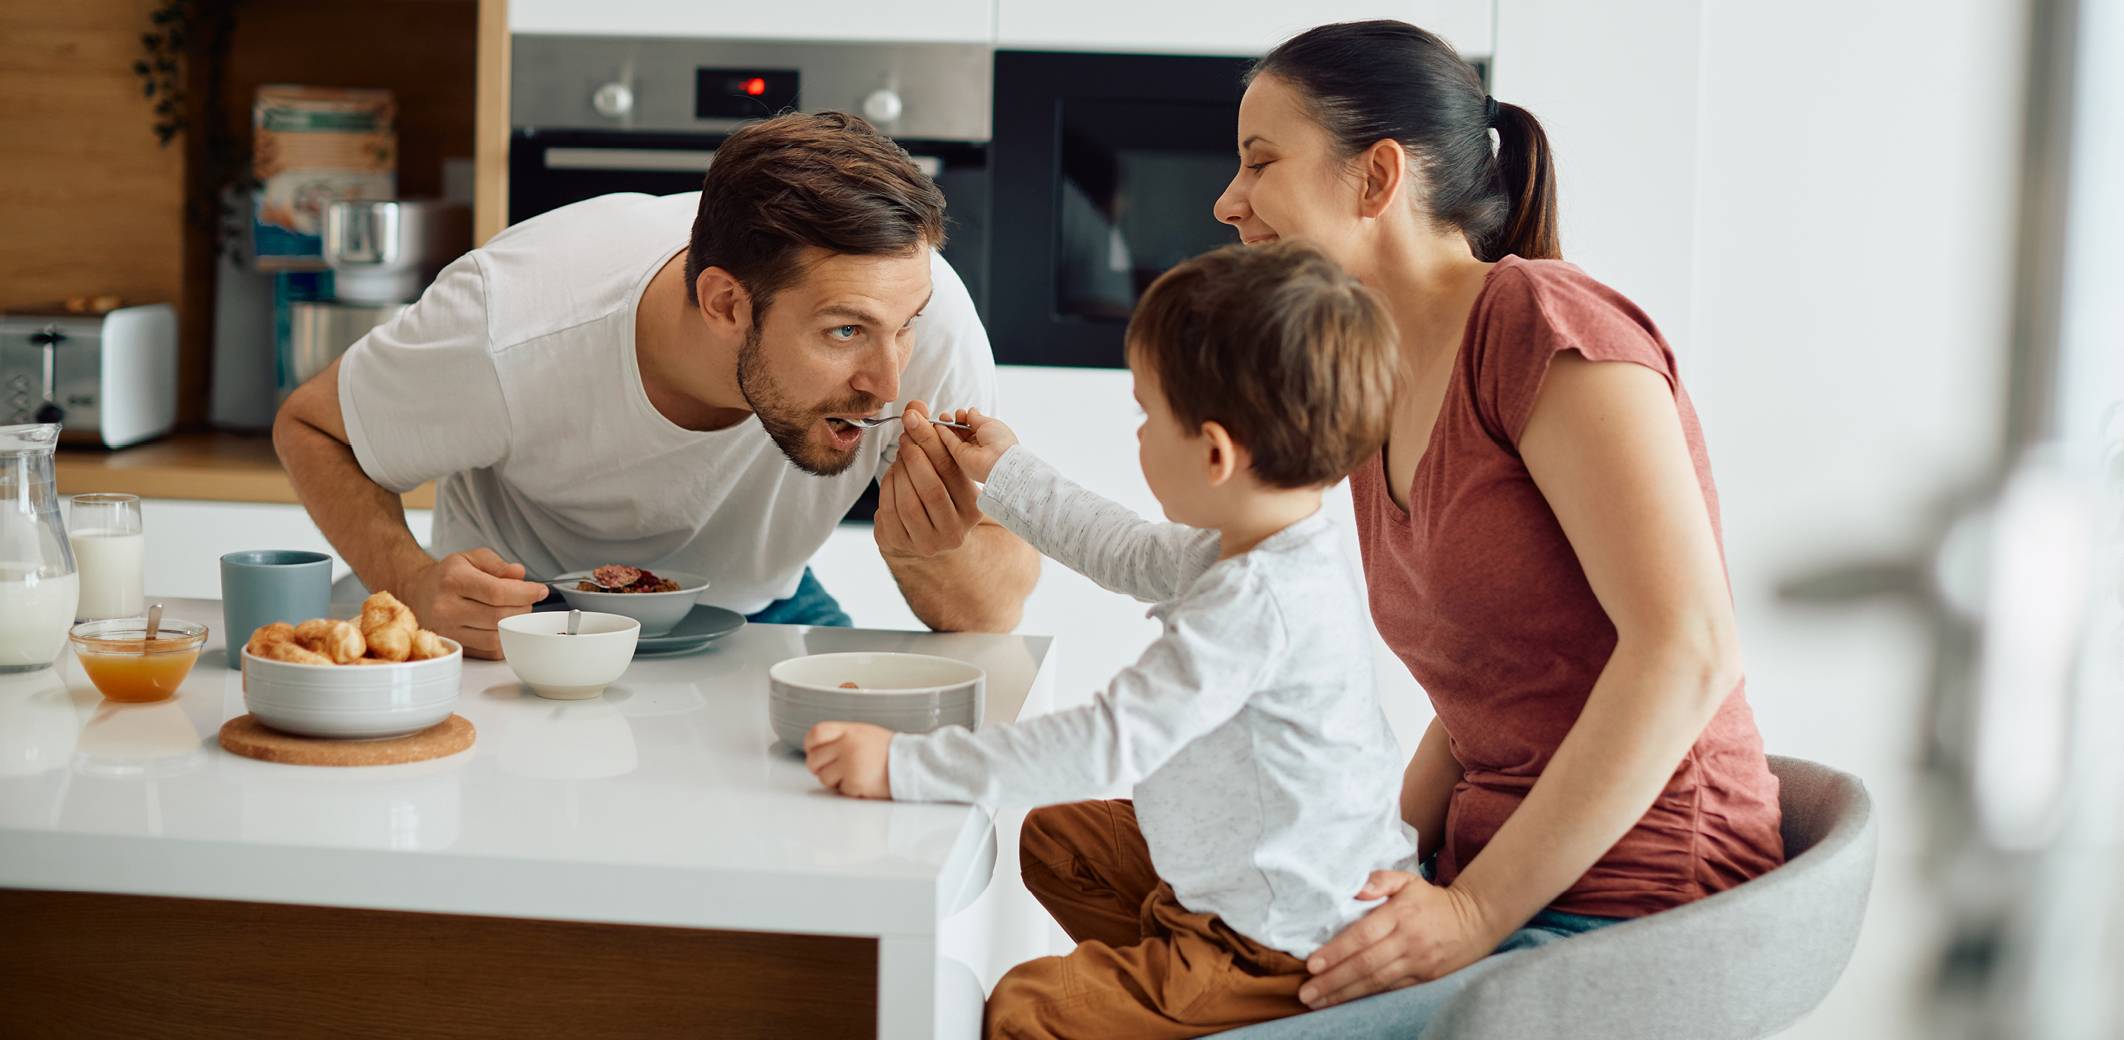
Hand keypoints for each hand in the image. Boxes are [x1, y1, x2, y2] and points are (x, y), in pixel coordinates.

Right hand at [396, 548, 548, 658]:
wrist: (417, 592)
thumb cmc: (448, 576)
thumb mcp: (470, 558)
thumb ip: (498, 564)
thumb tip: (519, 574)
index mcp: (453, 581)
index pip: (497, 592)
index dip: (525, 593)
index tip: (540, 590)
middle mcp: (447, 608)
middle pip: (499, 616)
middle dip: (523, 608)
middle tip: (526, 600)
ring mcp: (448, 631)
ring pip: (496, 637)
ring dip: (515, 625)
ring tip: (514, 611)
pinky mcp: (454, 647)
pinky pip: (489, 651)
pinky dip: (504, 640)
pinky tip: (503, 625)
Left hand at [804, 721, 893, 798]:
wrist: (911, 764)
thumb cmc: (889, 751)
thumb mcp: (864, 733)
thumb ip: (842, 738)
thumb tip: (818, 749)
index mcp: (850, 731)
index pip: (816, 733)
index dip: (810, 744)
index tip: (813, 751)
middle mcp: (848, 745)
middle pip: (814, 759)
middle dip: (819, 767)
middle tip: (831, 769)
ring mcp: (850, 764)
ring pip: (824, 777)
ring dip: (834, 780)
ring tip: (852, 775)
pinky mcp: (855, 782)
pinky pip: (839, 789)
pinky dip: (849, 789)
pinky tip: (862, 781)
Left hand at [875, 399, 983, 559]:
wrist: (926, 534)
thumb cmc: (940, 492)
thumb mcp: (945, 468)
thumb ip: (934, 436)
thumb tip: (915, 405)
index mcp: (973, 509)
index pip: (952, 470)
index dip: (931, 440)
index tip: (914, 417)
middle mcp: (955, 531)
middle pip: (931, 487)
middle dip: (914, 455)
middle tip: (904, 435)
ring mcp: (929, 543)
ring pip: (909, 501)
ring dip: (899, 471)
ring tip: (900, 456)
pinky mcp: (904, 545)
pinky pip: (890, 511)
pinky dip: (888, 487)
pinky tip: (893, 475)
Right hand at [935, 407, 1017, 483]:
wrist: (1000, 461)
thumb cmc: (1000, 440)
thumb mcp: (989, 423)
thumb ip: (976, 417)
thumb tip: (970, 411)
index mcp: (988, 436)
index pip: (972, 426)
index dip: (965, 418)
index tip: (961, 413)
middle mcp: (978, 444)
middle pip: (962, 431)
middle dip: (954, 421)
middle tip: (948, 414)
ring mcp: (968, 452)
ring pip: (954, 437)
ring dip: (947, 426)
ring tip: (942, 416)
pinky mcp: (959, 458)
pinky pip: (950, 443)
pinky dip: (943, 433)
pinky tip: (937, 424)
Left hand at [1297, 871, 1501, 1008]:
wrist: (1475, 920)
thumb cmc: (1431, 900)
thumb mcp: (1408, 880)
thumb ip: (1380, 880)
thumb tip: (1356, 889)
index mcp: (1400, 914)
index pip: (1363, 935)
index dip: (1337, 951)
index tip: (1312, 964)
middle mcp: (1408, 940)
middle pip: (1365, 964)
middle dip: (1333, 980)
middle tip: (1306, 992)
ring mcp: (1418, 963)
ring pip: (1376, 982)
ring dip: (1344, 994)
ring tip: (1317, 1002)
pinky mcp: (1425, 979)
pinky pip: (1391, 990)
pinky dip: (1366, 998)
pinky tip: (1345, 1003)